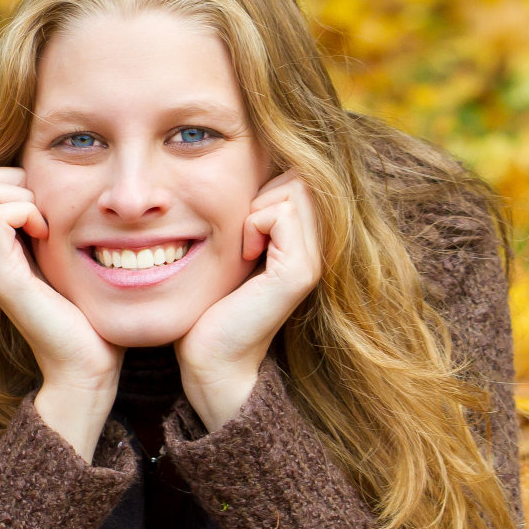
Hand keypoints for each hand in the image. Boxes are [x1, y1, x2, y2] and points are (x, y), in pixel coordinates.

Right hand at [0, 168, 123, 454]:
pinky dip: (26, 211)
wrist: (85, 366)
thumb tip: (63, 190)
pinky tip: (49, 236)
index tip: (47, 208)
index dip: (14, 180)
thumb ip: (53, 228)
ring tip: (47, 225)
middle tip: (46, 212)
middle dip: (14, 180)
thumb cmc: (88, 315)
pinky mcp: (0, 276)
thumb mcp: (65, 260)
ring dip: (21, 195)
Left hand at [174, 169, 323, 430]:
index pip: (302, 177)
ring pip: (296, 188)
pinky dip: (254, 222)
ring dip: (257, 206)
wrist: (211, 358)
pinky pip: (282, 214)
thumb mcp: (230, 250)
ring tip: (243, 243)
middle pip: (303, 176)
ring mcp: (313, 261)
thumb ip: (248, 217)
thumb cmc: (209, 304)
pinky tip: (244, 253)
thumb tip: (244, 170)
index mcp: (305, 242)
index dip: (267, 186)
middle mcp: (319, 249)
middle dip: (264, 191)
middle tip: (241, 230)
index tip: (241, 223)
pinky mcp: (299, 272)